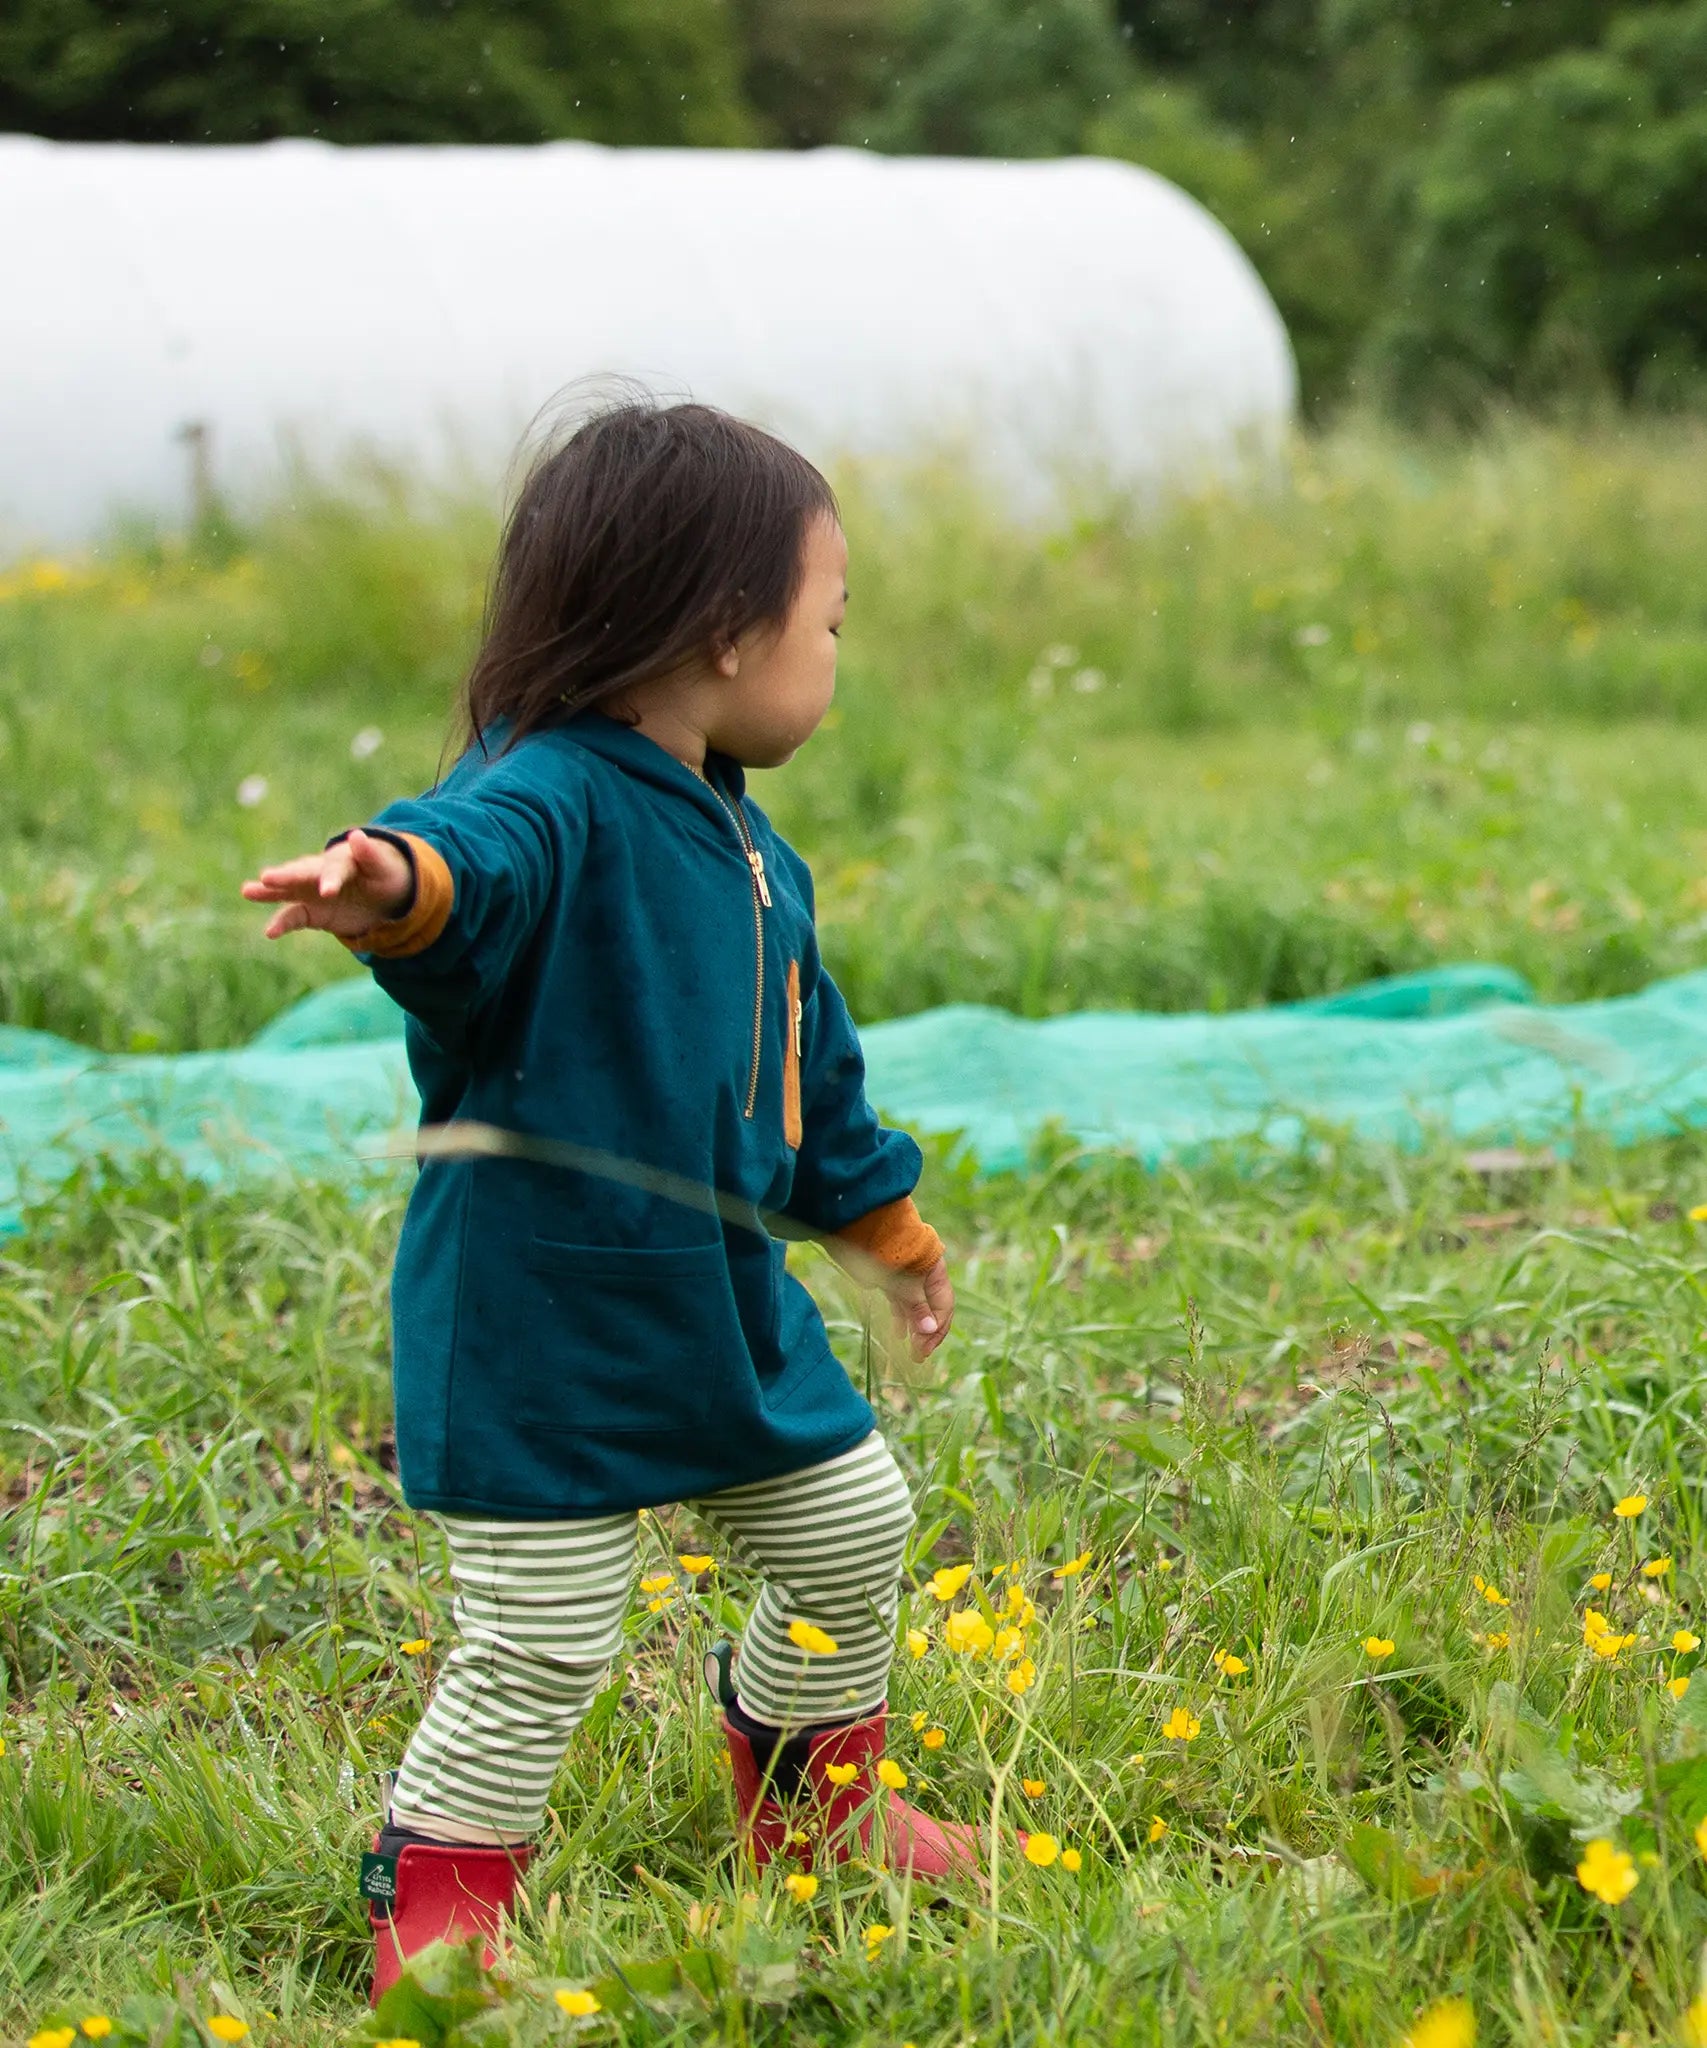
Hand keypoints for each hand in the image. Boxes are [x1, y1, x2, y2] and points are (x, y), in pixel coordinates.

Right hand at [240, 827, 414, 939]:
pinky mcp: (309, 911)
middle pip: (301, 874)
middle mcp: (319, 874)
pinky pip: (292, 917)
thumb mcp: (382, 867)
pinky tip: (269, 932)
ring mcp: (311, 892)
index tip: (328, 892)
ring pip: (287, 891)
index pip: (335, 870)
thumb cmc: (382, 875)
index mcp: (341, 861)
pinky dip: (281, 924)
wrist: (380, 893)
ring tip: (247, 891)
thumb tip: (357, 835)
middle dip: (286, 877)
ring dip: (268, 892)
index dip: (331, 880)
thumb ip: (370, 855)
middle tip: (266, 878)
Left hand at [882, 1256, 954, 1361]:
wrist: (866, 1229)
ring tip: (909, 1350)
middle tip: (918, 1356)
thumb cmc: (891, 1254)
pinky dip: (900, 1318)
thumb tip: (929, 1330)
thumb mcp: (906, 1283)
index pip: (944, 1307)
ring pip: (915, 1308)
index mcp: (936, 1274)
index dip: (936, 1329)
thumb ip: (918, 1307)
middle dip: (926, 1334)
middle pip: (931, 1310)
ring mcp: (907, 1278)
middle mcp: (925, 1277)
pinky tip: (898, 1335)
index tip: (925, 1348)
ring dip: (913, 1329)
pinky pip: (900, 1303)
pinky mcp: (890, 1279)